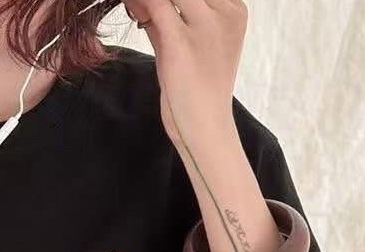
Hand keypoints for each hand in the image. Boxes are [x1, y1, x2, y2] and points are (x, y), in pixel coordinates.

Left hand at [125, 0, 246, 145]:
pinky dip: (140, 4)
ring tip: (136, 7)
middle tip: (145, 7)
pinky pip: (155, 5)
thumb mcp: (180, 44)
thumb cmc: (193, 89)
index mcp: (233, 9)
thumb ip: (162, 16)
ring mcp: (206, 25)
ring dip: (150, 0)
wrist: (204, 126)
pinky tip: (131, 7)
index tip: (155, 5)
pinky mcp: (181, 41)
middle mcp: (225, 11)